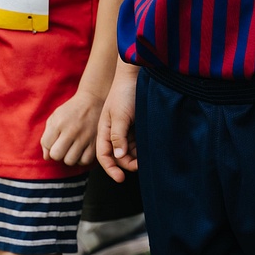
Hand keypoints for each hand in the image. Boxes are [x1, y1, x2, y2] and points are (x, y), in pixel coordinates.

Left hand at [41, 86, 103, 166]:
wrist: (93, 101)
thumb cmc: (71, 111)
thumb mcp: (55, 117)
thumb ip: (46, 137)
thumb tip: (46, 157)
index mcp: (59, 123)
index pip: (47, 144)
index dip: (49, 143)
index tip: (55, 138)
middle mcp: (72, 131)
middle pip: (57, 155)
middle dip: (57, 152)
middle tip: (62, 146)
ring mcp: (85, 138)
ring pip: (70, 161)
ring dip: (69, 157)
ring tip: (71, 148)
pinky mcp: (95, 143)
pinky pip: (84, 161)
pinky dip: (81, 159)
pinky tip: (81, 151)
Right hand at [96, 65, 138, 179]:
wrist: (136, 75)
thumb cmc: (124, 93)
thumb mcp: (119, 115)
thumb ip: (118, 136)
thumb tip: (119, 156)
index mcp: (104, 129)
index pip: (104, 155)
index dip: (110, 168)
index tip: (120, 179)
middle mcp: (113, 132)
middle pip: (118, 156)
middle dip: (128, 163)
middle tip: (140, 165)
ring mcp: (125, 129)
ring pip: (129, 151)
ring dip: (136, 157)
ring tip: (147, 157)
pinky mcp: (136, 126)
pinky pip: (138, 143)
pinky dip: (142, 149)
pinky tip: (150, 149)